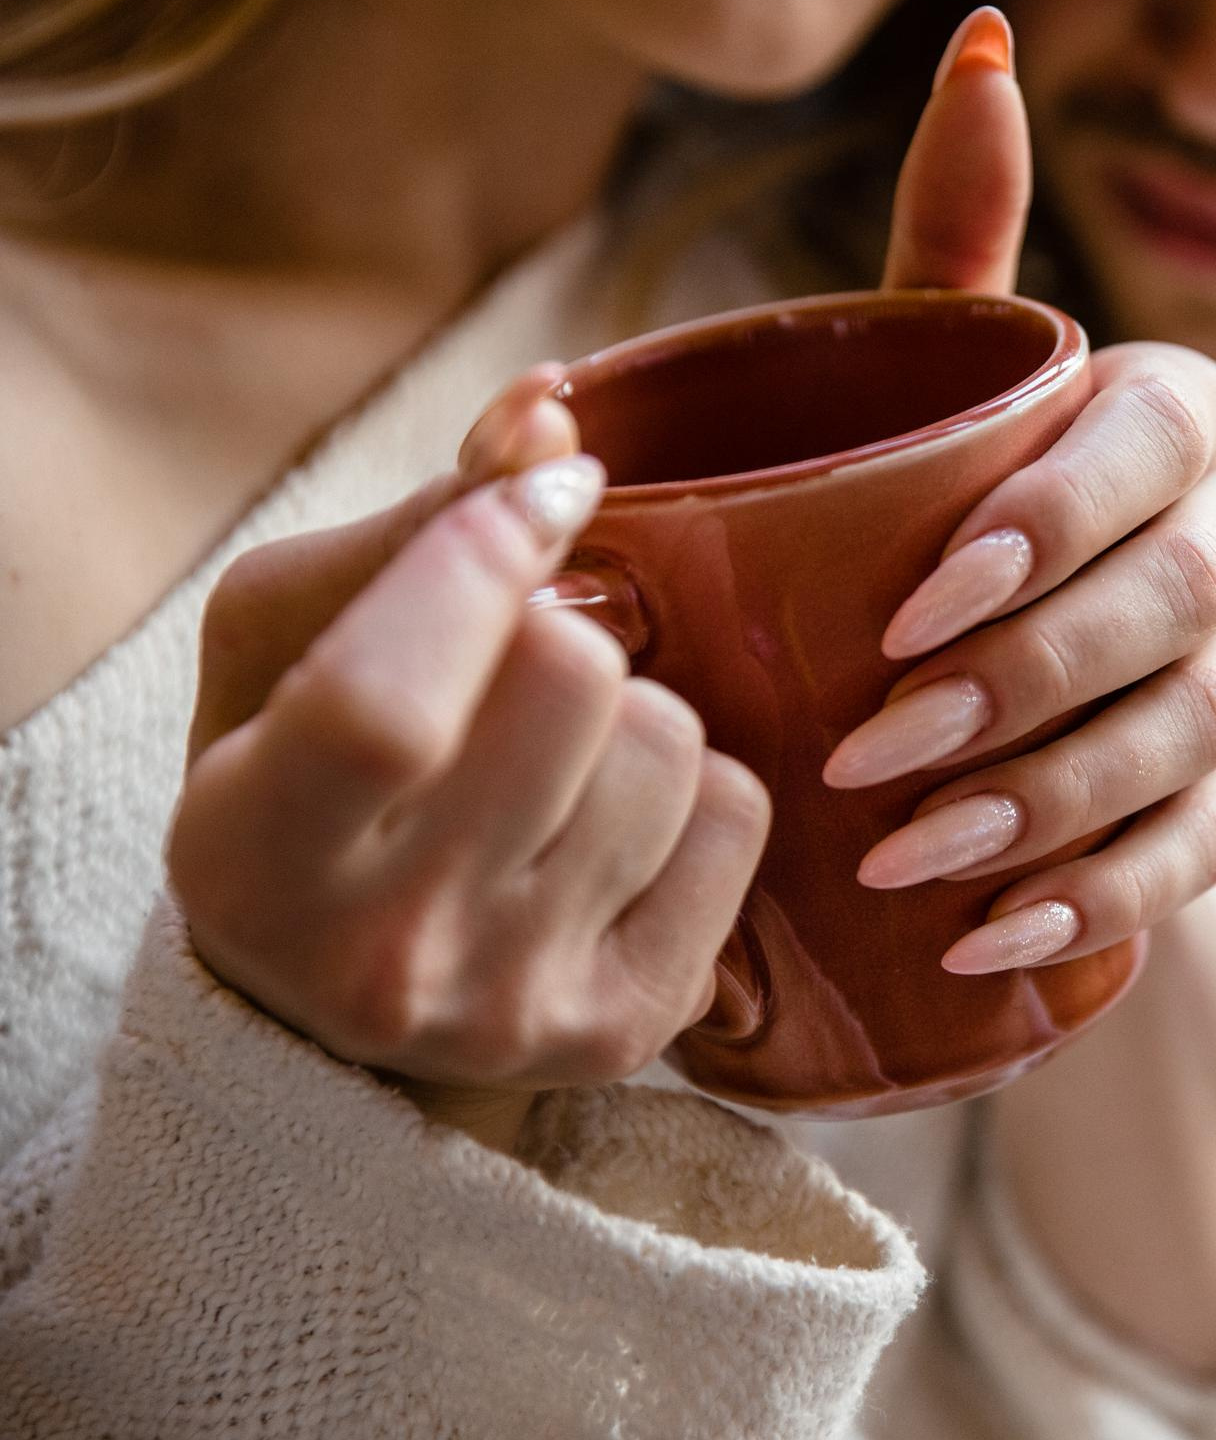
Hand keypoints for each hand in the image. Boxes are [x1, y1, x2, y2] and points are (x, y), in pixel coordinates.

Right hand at [172, 376, 769, 1151]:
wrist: (347, 1009)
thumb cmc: (312, 772)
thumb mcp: (296, 639)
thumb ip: (421, 521)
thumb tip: (551, 411)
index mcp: (253, 857)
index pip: (388, 699)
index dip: (482, 560)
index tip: (541, 501)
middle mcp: (384, 955)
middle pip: (569, 679)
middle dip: (558, 631)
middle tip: (512, 677)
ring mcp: (516, 1007)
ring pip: (669, 739)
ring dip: (632, 712)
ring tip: (557, 765)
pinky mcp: (632, 1027)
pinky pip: (739, 813)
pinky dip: (697, 790)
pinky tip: (615, 828)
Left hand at [820, 9, 1215, 977]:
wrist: (1023, 654)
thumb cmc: (956, 493)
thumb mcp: (947, 373)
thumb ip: (962, 233)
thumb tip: (981, 38)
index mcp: (1187, 416)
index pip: (1157, 454)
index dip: (1052, 531)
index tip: (908, 613)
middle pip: (1180, 613)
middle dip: (1027, 691)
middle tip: (870, 764)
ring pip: (1202, 740)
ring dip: (1055, 808)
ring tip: (909, 864)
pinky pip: (1215, 850)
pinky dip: (1107, 894)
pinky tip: (995, 937)